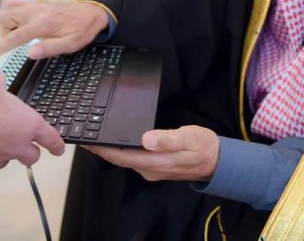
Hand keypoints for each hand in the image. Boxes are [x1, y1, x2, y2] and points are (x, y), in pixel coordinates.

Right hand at [0, 0, 107, 61]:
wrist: (92, 12)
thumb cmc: (82, 30)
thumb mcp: (71, 44)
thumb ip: (50, 48)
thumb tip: (29, 54)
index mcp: (42, 24)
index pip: (13, 37)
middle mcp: (35, 12)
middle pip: (3, 17)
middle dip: (2, 33)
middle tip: (15, 44)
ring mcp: (34, 5)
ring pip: (6, 10)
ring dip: (6, 24)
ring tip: (20, 35)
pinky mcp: (35, 3)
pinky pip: (14, 5)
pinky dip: (12, 15)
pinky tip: (22, 25)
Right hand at [0, 71, 64, 171]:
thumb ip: (0, 85)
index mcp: (27, 125)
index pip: (50, 139)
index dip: (56, 144)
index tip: (58, 150)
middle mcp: (14, 146)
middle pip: (31, 157)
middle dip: (29, 152)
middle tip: (22, 144)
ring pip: (3, 160)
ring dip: (0, 152)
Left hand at [84, 126, 219, 181]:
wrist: (218, 162)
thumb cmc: (203, 147)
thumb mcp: (188, 137)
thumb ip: (167, 139)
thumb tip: (147, 139)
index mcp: (154, 161)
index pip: (121, 156)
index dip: (101, 149)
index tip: (86, 140)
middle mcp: (150, 168)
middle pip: (119, 158)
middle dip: (101, 148)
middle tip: (85, 134)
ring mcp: (152, 169)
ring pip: (125, 159)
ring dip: (110, 149)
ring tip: (97, 135)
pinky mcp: (156, 166)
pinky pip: (134, 158)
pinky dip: (122, 149)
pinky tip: (119, 140)